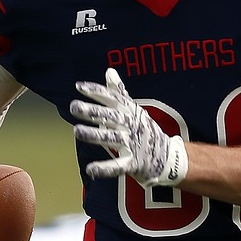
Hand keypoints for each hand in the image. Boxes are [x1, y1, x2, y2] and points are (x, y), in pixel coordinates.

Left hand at [70, 68, 188, 186]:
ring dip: (94, 135)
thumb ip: (118, 92)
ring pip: (111, 138)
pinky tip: (91, 169)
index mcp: (129, 112)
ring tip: (77, 131)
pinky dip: (105, 168)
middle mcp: (130, 125)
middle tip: (74, 106)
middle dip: (92, 111)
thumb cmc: (144, 130)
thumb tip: (109, 71)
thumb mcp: (133, 109)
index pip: (112, 98)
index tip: (79, 86)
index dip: (96, 92)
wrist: (166, 155)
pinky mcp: (133, 162)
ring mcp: (132, 144)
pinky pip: (118, 165)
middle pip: (110, 116)